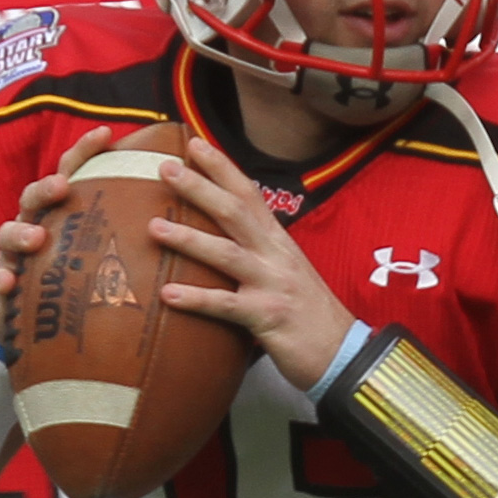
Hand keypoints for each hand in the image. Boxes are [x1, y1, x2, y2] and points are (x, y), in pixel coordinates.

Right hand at [0, 126, 114, 340]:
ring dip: (20, 231)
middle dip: (45, 188)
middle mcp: (36, 224)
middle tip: (62, 186)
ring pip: (8, 233)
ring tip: (36, 238)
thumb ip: (132, 230)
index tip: (106, 133)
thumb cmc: (80, 275)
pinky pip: (0, 278)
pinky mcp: (7, 285)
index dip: (85, 151)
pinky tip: (8, 283)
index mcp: (63, 210)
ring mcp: (17, 254)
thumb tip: (184, 211)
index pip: (72, 172)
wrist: (40, 320)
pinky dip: (1, 278)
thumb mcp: (105, 250)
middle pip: (34, 197)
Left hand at [149, 136, 354, 390]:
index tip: (195, 144)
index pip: (250, 195)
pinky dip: (197, 299)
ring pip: (227, 254)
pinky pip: (227, 306)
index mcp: (279, 242)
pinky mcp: (269, 318)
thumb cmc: (310, 315)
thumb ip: (259, 253)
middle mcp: (276, 256)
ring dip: (189, 239)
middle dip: (201, 188)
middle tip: (165, 168)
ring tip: (153, 227)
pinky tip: (167, 296)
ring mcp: (273, 285)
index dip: (223, 168)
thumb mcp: (287, 273)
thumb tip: (225, 238)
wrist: (344, 353)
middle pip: (235, 213)